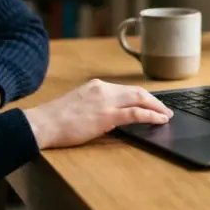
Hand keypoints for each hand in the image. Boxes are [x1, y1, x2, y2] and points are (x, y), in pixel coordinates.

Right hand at [22, 79, 172, 148]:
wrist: (43, 123)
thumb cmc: (55, 120)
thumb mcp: (78, 105)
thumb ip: (94, 106)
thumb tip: (109, 116)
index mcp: (95, 86)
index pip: (125, 89)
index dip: (141, 96)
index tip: (150, 103)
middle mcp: (102, 89)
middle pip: (136, 91)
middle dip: (154, 100)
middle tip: (165, 109)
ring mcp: (105, 101)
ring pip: (139, 98)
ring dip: (156, 107)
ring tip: (166, 115)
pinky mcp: (107, 115)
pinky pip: (135, 113)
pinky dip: (151, 115)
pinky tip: (159, 120)